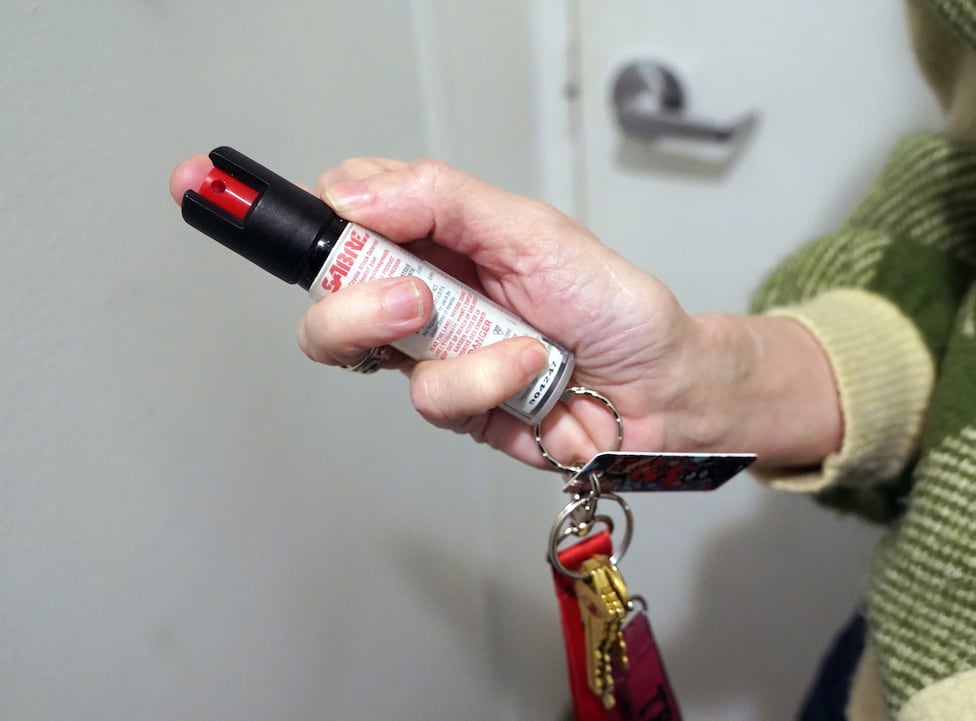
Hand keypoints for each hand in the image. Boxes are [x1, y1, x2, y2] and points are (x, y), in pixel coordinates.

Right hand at [169, 154, 840, 470]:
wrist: (663, 387)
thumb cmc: (611, 305)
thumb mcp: (534, 231)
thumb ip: (445, 202)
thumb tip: (356, 190)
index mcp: (435, 237)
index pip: (343, 215)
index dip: (288, 212)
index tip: (217, 196)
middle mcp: (424, 296)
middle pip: (327, 295)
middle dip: (350, 301)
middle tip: (402, 296)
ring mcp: (436, 355)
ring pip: (365, 354)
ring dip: (437, 347)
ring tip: (505, 342)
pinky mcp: (457, 409)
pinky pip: (431, 398)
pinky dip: (483, 383)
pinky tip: (528, 376)